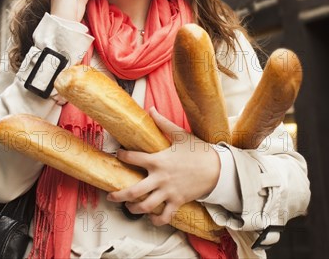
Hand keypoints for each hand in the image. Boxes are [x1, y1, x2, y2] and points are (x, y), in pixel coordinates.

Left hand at [107, 107, 220, 225]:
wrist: (218, 168)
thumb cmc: (198, 151)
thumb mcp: (180, 135)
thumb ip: (163, 123)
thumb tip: (151, 109)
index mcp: (158, 160)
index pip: (133, 158)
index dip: (122, 156)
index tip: (118, 154)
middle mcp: (160, 178)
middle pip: (134, 191)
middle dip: (119, 195)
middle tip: (110, 196)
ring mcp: (169, 192)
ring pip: (146, 206)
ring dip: (134, 209)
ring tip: (129, 208)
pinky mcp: (178, 201)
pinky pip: (165, 216)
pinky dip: (156, 220)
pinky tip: (151, 218)